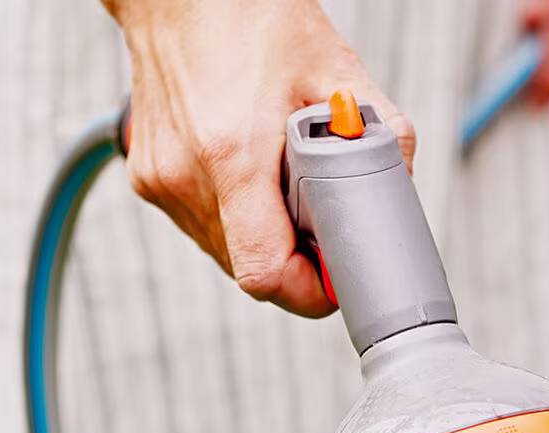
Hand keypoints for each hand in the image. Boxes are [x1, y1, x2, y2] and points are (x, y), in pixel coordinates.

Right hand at [103, 0, 414, 317]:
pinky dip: (236, 218)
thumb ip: (381, 131)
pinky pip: (205, 229)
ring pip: (227, 254)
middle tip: (319, 222)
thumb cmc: (248, 16)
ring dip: (265, 239)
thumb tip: (399, 188)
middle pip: (250, 270)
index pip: (264, 272)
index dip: (308, 289)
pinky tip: (249, 174)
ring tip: (280, 185)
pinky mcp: (150, 183)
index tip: (333, 275)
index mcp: (230, 153)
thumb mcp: (333, 67)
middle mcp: (185, 177)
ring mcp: (161, 184)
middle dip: (294, 260)